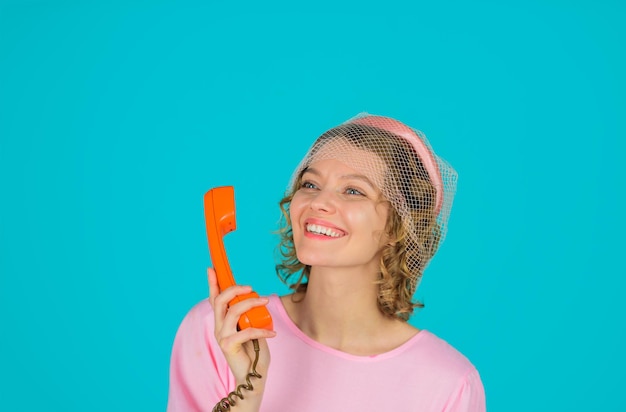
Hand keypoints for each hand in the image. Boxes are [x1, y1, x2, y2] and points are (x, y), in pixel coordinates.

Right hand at [208, 268, 275, 388]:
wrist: (252, 377)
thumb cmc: (253, 350)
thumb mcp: (250, 327)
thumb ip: (248, 315)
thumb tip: (255, 299)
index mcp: (222, 321)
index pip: (214, 299)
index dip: (212, 283)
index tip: (212, 268)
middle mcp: (218, 327)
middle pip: (221, 301)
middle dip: (235, 289)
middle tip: (251, 288)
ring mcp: (222, 337)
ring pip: (233, 311)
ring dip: (251, 303)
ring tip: (265, 302)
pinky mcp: (229, 346)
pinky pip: (246, 331)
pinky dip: (262, 331)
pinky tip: (272, 334)